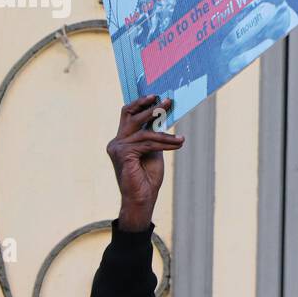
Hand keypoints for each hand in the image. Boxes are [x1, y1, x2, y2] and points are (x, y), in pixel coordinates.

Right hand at [106, 95, 184, 230]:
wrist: (142, 200)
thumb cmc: (147, 179)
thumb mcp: (153, 152)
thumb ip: (153, 136)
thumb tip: (161, 119)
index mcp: (122, 140)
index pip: (128, 115)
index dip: (140, 103)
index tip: (155, 96)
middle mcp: (116, 142)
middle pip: (131, 116)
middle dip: (150, 107)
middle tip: (167, 101)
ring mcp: (117, 147)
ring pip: (144, 132)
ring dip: (165, 133)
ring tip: (181, 137)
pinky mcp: (123, 154)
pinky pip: (148, 143)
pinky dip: (166, 142)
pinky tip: (179, 143)